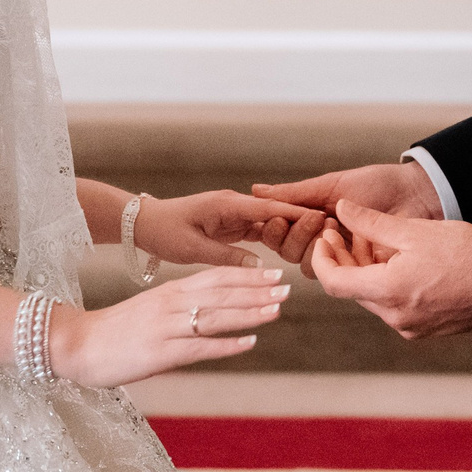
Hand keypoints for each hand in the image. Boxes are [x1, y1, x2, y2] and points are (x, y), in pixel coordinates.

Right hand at [48, 266, 285, 387]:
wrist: (78, 344)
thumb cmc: (116, 330)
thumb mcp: (151, 309)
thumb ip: (180, 306)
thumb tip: (211, 310)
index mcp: (170, 291)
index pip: (216, 277)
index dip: (247, 275)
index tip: (274, 273)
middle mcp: (171, 303)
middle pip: (222, 292)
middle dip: (257, 290)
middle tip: (287, 286)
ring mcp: (166, 327)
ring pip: (215, 316)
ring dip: (249, 313)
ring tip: (276, 310)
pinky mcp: (160, 352)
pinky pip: (199, 347)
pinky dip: (226, 344)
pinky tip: (249, 343)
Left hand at [134, 191, 330, 269]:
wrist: (144, 224)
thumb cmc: (165, 232)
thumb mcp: (195, 248)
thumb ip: (228, 257)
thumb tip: (261, 267)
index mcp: (228, 204)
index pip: (270, 208)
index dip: (296, 214)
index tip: (321, 219)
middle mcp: (235, 205)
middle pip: (275, 213)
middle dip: (301, 221)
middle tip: (328, 231)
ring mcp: (234, 214)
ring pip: (270, 222)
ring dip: (291, 230)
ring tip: (317, 240)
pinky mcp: (230, 225)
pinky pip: (258, 231)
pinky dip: (275, 238)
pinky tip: (292, 248)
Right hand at [252, 162, 441, 269]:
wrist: (416, 194)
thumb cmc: (376, 185)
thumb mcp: (331, 185)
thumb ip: (294, 193)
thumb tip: (256, 191)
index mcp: (309, 222)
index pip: (278, 236)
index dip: (275, 229)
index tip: (280, 215)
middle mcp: (321, 244)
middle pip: (290, 254)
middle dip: (298, 235)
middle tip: (317, 216)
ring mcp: (342, 260)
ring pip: (310, 267)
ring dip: (318, 245)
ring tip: (334, 223)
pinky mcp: (363, 273)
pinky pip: (341, 275)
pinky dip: (343, 255)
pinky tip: (354, 237)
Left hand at [308, 200, 471, 340]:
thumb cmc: (463, 252)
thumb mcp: (414, 230)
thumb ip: (371, 222)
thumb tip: (342, 209)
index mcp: (388, 292)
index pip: (333, 282)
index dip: (321, 260)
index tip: (323, 239)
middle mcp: (395, 317)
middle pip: (354, 289)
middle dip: (346, 260)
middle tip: (345, 232)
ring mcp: (411, 327)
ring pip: (374, 298)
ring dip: (367, 272)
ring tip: (376, 243)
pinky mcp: (426, 329)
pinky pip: (395, 307)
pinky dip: (388, 285)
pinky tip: (400, 262)